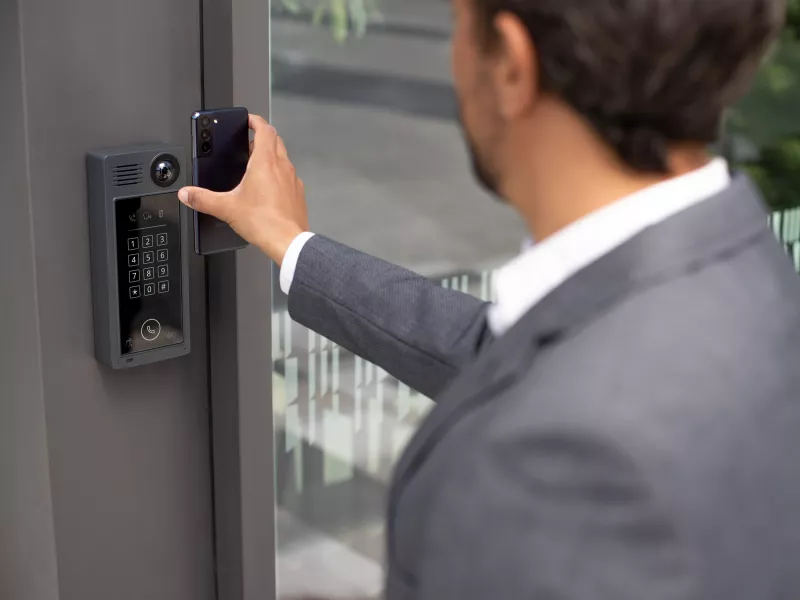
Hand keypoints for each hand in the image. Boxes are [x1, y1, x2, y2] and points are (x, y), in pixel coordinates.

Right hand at [178, 114, 308, 264]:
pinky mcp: (298, 194)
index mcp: (265, 162)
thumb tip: (187, 194)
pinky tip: (268, 189)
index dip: (256, 121)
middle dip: (262, 138)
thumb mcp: (226, 208)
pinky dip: (279, 175)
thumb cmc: (265, 223)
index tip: (249, 120)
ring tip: (256, 166)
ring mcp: (293, 180)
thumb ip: (203, 199)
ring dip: (271, 156)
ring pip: (283, 158)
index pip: (264, 129)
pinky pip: (289, 177)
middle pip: (275, 141)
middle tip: (248, 143)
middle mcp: (283, 167)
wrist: (288, 242)